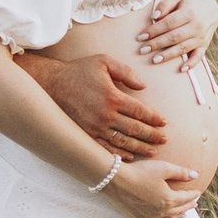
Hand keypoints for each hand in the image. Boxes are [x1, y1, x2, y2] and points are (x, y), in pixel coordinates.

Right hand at [24, 53, 168, 157]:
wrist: (53, 84)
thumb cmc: (80, 70)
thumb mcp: (104, 61)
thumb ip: (126, 71)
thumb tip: (143, 86)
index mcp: (113, 97)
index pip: (140, 111)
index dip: (154, 118)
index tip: (164, 122)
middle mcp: (105, 115)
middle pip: (135, 129)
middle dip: (152, 135)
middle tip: (164, 139)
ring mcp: (95, 127)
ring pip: (123, 142)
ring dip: (140, 147)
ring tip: (152, 150)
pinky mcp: (86, 134)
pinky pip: (106, 148)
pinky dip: (119, 154)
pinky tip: (129, 156)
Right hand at [106, 158, 201, 217]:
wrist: (116, 180)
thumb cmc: (140, 172)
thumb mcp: (163, 168)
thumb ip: (181, 172)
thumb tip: (195, 175)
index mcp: (169, 200)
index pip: (186, 198)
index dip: (193, 194)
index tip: (198, 192)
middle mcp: (161, 212)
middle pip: (179, 210)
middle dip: (188, 206)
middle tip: (194, 203)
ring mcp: (149, 217)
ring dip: (177, 216)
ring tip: (183, 214)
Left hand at [136, 0, 217, 70]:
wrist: (211, 8)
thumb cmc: (189, 3)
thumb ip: (165, 4)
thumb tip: (154, 17)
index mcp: (189, 13)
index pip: (168, 24)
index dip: (154, 31)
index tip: (140, 37)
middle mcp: (196, 26)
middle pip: (174, 37)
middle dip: (157, 44)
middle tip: (142, 50)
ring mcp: (200, 37)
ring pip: (183, 48)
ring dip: (169, 55)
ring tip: (155, 60)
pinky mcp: (204, 46)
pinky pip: (199, 57)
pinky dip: (191, 64)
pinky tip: (182, 69)